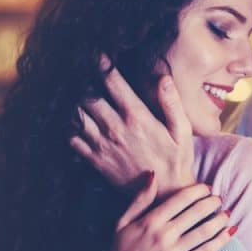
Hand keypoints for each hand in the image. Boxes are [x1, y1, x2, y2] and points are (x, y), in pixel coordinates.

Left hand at [71, 58, 193, 198]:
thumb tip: (163, 77)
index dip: (101, 63)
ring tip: (71, 89)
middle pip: (87, 94)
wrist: (163, 197)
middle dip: (81, 80)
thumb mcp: (183, 132)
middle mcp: (115, 127)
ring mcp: (102, 144)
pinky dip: (68, 126)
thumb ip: (172, 103)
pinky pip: (71, 138)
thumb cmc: (176, 162)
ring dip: (72, 100)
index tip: (95, 53)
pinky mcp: (95, 159)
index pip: (112, 81)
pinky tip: (71, 118)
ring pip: (75, 114)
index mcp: (136, 116)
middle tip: (78, 69)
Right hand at [82, 176, 232, 250]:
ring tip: (227, 213)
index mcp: (150, 221)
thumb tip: (153, 174)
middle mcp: (163, 235)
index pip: (180, 199)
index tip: (207, 188)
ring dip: (220, 220)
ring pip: (204, 232)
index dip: (198, 191)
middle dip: (212, 202)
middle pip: (196, 213)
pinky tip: (230, 232)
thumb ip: (139, 199)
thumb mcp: (122, 222)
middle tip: (219, 198)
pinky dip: (221, 241)